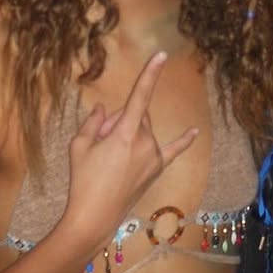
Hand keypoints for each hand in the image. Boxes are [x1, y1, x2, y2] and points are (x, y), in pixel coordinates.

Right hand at [66, 52, 198, 246]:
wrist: (94, 218)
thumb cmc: (82, 180)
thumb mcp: (79, 146)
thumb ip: (93, 122)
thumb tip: (103, 110)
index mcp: (125, 133)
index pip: (139, 96)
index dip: (150, 74)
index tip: (161, 55)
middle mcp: (146, 142)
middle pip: (135, 116)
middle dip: (119, 121)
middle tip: (99, 143)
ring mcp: (154, 157)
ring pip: (143, 131)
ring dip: (129, 135)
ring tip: (108, 159)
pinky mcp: (157, 169)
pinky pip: (173, 151)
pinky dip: (184, 140)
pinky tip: (194, 132)